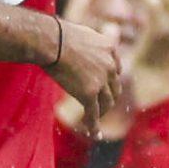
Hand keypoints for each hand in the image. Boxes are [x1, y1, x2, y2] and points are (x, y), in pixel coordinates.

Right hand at [45, 17, 125, 133]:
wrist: (52, 41)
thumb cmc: (57, 35)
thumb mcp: (81, 33)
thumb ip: (87, 43)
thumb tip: (78, 45)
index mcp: (110, 48)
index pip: (116, 69)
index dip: (110, 80)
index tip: (105, 87)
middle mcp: (110, 65)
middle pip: (115, 88)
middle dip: (108, 98)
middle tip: (101, 106)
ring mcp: (101, 81)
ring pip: (107, 103)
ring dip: (102, 112)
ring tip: (94, 119)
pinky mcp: (89, 94)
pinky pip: (93, 113)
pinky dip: (94, 125)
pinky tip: (93, 133)